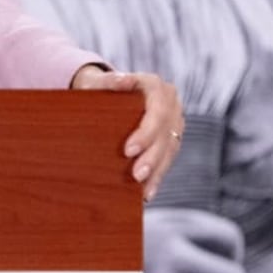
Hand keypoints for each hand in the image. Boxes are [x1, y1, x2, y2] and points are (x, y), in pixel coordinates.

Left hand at [72, 65, 183, 200]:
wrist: (106, 94)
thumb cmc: (99, 87)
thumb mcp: (98, 82)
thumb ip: (109, 80)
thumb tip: (125, 80)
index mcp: (155, 86)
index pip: (157, 110)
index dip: (146, 132)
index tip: (127, 151)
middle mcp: (170, 103)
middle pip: (165, 132)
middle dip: (152, 157)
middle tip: (136, 175)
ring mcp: (174, 120)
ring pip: (170, 148)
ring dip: (157, 170)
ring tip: (143, 190)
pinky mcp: (172, 137)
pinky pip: (168, 158)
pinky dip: (158, 176)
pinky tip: (147, 193)